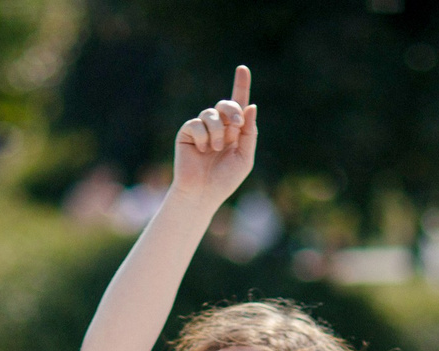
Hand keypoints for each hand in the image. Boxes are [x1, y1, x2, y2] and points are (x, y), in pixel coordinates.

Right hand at [171, 65, 256, 208]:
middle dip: (233, 111)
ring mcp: (201, 128)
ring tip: (215, 149)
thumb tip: (251, 106)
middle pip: (226, 104)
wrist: (202, 194)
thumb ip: (249, 133)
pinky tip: (202, 151)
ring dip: (218, 132)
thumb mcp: (244, 157)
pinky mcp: (187, 133)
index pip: (238, 104)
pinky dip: (203, 137)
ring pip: (211, 114)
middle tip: (236, 126)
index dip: (241, 85)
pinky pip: (197, 124)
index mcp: (234, 131)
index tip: (243, 68)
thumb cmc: (224, 180)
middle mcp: (218, 126)